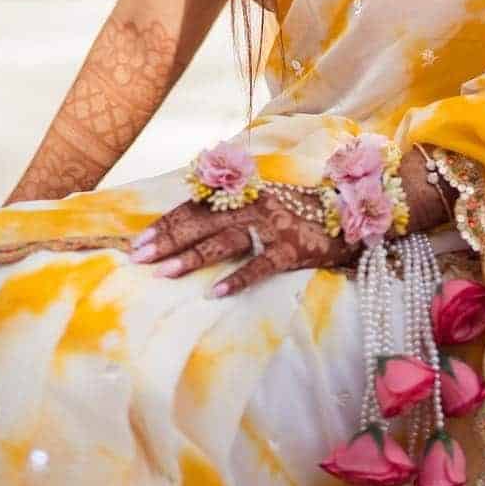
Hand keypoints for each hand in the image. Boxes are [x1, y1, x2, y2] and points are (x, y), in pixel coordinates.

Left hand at [128, 188, 360, 297]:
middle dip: (168, 240)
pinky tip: (214, 293)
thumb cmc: (296, 213)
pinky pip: (260, 265)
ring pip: (224, 240)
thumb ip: (229, 209)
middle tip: (139, 258)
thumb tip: (186, 227)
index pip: (196, 205)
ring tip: (164, 273)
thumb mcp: (260, 203)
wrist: (346, 216)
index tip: (139, 241)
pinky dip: (237, 279)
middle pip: (202, 221)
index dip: (167, 222)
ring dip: (191, 257)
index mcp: (243, 192)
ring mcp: (273, 225)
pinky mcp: (292, 248)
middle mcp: (254, 204)